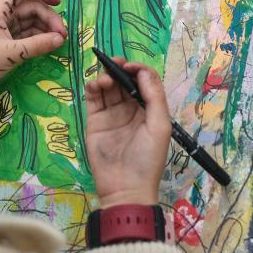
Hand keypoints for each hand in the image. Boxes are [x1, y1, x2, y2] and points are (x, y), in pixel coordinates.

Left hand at [0, 0, 65, 90]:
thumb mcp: (11, 53)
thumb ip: (37, 45)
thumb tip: (60, 39)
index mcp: (0, 10)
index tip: (57, 1)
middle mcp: (3, 15)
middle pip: (31, 7)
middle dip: (49, 17)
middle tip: (62, 35)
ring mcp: (6, 28)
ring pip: (31, 21)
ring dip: (46, 28)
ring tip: (59, 41)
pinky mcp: (8, 41)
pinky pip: (28, 33)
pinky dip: (40, 37)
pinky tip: (50, 44)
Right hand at [85, 58, 170, 208]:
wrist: (125, 188)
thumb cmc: (147, 159)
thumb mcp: (159, 127)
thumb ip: (154, 97)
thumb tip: (143, 70)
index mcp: (148, 109)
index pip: (143, 81)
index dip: (137, 69)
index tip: (130, 66)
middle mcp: (130, 108)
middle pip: (123, 80)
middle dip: (119, 68)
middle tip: (114, 63)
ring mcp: (111, 114)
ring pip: (107, 86)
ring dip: (105, 76)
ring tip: (105, 81)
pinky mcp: (95, 121)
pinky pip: (93, 98)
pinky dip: (93, 87)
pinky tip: (96, 85)